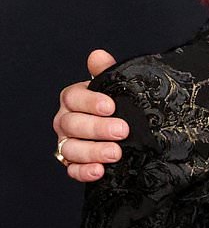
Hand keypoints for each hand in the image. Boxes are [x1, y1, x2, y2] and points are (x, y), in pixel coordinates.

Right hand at [52, 50, 127, 181]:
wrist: (122, 127)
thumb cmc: (115, 103)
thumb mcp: (115, 86)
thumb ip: (106, 72)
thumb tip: (98, 55)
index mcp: (73, 99)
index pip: (73, 98)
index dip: (90, 102)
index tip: (111, 106)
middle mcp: (66, 120)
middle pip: (72, 124)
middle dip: (97, 128)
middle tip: (122, 130)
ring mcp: (67, 142)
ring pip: (71, 148)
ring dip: (93, 152)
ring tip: (116, 153)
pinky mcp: (73, 162)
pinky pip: (72, 169)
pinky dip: (83, 172)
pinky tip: (99, 170)